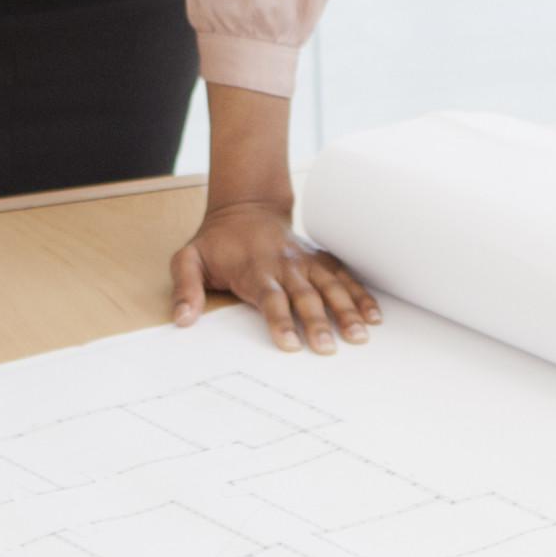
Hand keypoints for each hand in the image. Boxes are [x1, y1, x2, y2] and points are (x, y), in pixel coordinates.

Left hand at [171, 200, 378, 352]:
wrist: (246, 208)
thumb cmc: (216, 243)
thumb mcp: (188, 259)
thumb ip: (185, 288)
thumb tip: (182, 320)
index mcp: (253, 269)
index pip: (269, 297)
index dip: (280, 320)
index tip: (290, 344)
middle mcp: (284, 265)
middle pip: (304, 296)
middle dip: (318, 322)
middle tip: (328, 348)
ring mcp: (305, 261)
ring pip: (330, 286)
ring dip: (346, 310)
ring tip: (360, 335)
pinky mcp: (320, 259)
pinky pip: (344, 276)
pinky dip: (360, 294)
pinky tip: (374, 316)